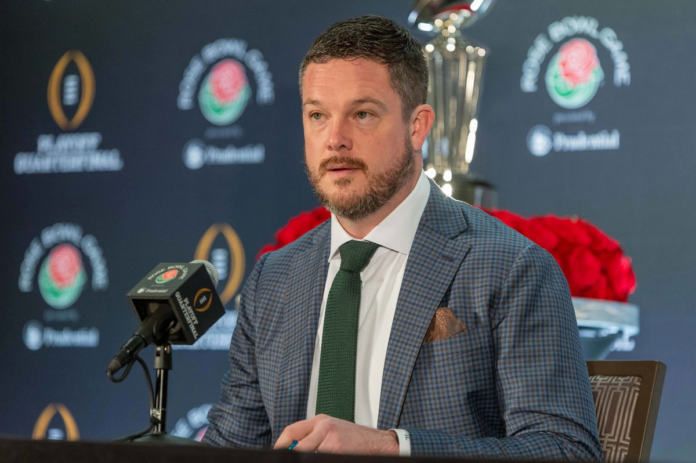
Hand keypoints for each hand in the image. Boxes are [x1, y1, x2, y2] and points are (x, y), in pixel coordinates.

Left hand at [274, 414, 398, 454]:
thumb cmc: (357, 440)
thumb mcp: (333, 431)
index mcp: (320, 421)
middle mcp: (323, 426)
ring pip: (306, 453)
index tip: (278, 452)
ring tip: (317, 456)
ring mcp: (329, 437)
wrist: (379, 444)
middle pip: (295, 442)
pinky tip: (329, 457)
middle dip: (291, 453)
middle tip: (289, 459)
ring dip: (307, 457)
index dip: (281, 444)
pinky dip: (320, 459)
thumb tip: (294, 448)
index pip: (291, 431)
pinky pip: (320, 457)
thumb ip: (314, 436)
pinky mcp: (336, 448)